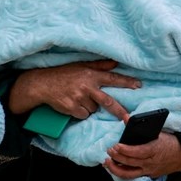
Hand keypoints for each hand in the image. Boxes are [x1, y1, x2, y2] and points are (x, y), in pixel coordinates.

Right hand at [9, 59, 138, 120]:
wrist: (42, 84)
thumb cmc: (63, 74)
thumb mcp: (81, 65)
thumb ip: (99, 65)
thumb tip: (116, 63)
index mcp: (91, 75)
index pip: (112, 78)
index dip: (126, 82)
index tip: (138, 86)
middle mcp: (86, 86)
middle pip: (108, 101)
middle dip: (120, 110)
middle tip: (128, 118)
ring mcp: (79, 98)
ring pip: (93, 109)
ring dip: (90, 107)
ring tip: (79, 98)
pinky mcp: (72, 108)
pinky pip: (83, 115)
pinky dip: (81, 112)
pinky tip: (73, 105)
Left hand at [103, 132, 180, 178]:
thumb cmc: (171, 142)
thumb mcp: (160, 132)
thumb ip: (142, 126)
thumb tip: (126, 118)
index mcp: (154, 150)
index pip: (137, 152)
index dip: (125, 150)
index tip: (116, 145)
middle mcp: (151, 162)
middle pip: (130, 162)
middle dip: (117, 157)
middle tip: (109, 150)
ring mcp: (149, 170)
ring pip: (129, 173)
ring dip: (115, 168)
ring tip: (107, 162)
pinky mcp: (148, 175)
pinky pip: (133, 176)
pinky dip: (122, 172)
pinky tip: (115, 167)